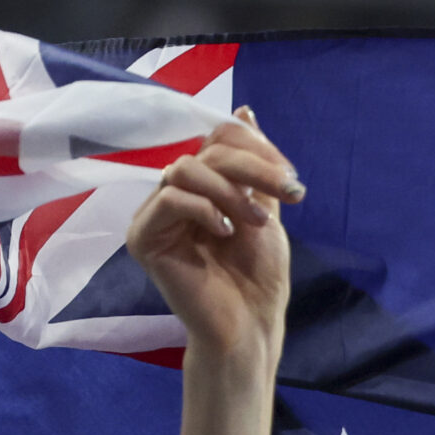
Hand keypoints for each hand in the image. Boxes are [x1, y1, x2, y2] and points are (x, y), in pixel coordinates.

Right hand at [125, 106, 304, 358]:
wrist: (248, 325)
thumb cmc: (257, 276)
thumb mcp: (263, 209)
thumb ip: (254, 166)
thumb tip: (244, 110)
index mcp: (202, 185)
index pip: (218, 139)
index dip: (255, 147)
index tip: (291, 179)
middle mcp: (174, 194)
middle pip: (206, 150)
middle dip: (253, 167)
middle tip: (289, 192)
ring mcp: (155, 216)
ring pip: (184, 168)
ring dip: (229, 190)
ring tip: (255, 221)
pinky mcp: (143, 238)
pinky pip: (169, 199)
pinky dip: (204, 209)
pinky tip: (226, 233)